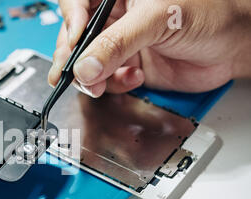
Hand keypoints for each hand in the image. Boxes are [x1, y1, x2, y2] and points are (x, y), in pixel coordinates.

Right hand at [49, 0, 250, 97]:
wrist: (233, 46)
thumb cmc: (209, 13)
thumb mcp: (158, 19)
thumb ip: (118, 43)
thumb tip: (85, 67)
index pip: (77, 3)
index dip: (71, 21)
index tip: (76, 41)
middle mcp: (115, 17)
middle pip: (76, 37)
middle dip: (73, 58)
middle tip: (73, 75)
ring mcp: (119, 44)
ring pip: (86, 63)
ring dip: (91, 78)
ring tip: (101, 84)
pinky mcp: (127, 67)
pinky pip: (105, 80)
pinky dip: (115, 84)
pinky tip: (134, 77)